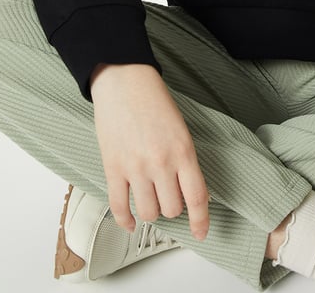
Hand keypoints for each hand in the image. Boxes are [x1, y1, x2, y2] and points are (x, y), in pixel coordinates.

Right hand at [91, 63, 209, 239]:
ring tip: (151, 199)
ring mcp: (135, 168)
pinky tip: (131, 221)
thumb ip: (186, 160)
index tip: (201, 232)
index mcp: (183, 150)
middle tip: (170, 195)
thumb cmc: (155, 101)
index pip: (197, 197)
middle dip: (174, 206)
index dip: (200, 220)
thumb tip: (194, 193)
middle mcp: (161, 163)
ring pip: (149, 212)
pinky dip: (126, 220)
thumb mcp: (181, 129)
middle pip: (172, 209)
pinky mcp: (112, 168)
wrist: (124, 81)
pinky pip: (119, 207)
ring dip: (152, 211)